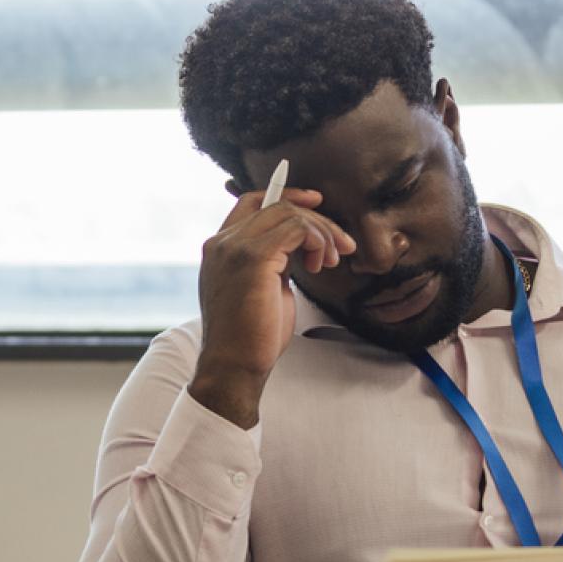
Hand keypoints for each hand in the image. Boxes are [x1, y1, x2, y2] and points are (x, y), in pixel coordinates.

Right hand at [189, 186, 354, 427]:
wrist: (234, 366)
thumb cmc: (250, 338)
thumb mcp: (262, 289)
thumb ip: (273, 263)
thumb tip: (301, 248)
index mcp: (220, 248)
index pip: (251, 202)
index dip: (286, 195)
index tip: (316, 202)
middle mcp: (222, 243)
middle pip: (277, 205)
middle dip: (317, 220)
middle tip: (342, 244)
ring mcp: (234, 248)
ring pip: (289, 214)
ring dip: (321, 233)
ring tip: (331, 261)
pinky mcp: (253, 257)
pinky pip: (295, 228)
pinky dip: (317, 240)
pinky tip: (321, 263)